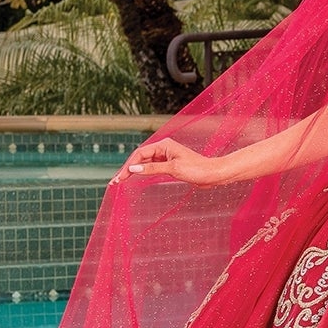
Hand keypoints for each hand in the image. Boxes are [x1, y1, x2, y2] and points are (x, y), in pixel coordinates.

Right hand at [115, 138, 237, 186]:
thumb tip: (133, 169)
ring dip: (133, 171)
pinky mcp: (170, 164)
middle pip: (140, 158)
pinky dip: (142, 172)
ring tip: (120, 182)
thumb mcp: (173, 169)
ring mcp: (166, 156)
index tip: (119, 178)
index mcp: (164, 145)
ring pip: (144, 162)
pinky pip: (151, 167)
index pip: (139, 154)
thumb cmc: (197, 169)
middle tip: (115, 182)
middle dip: (127, 169)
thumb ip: (152, 169)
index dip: (127, 166)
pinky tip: (134, 178)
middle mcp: (163, 148)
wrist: (213, 174)